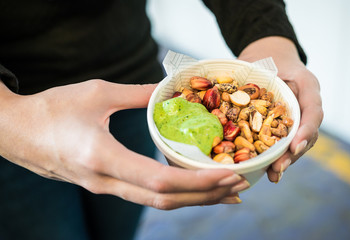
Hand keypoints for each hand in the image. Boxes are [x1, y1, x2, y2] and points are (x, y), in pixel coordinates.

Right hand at [0, 80, 247, 208]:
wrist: (14, 131)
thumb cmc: (51, 109)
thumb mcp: (95, 93)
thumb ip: (137, 94)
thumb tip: (169, 91)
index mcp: (102, 158)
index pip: (159, 180)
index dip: (197, 182)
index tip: (227, 175)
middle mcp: (105, 182)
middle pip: (164, 199)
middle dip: (205, 196)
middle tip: (237, 185)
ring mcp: (103, 187)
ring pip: (156, 202)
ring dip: (192, 199)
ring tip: (223, 192)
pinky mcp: (103, 185)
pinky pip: (144, 195)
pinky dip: (173, 193)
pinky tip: (188, 188)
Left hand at [238, 36, 323, 182]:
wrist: (269, 58)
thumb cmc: (268, 58)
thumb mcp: (266, 60)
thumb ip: (258, 78)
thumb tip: (231, 95)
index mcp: (307, 89)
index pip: (312, 112)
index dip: (305, 131)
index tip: (294, 147)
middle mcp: (305, 106)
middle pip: (305, 134)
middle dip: (291, 154)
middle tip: (278, 168)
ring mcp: (295, 118)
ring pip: (295, 142)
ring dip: (284, 160)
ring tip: (273, 175)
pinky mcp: (283, 126)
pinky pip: (282, 142)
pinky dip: (275, 157)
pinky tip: (266, 171)